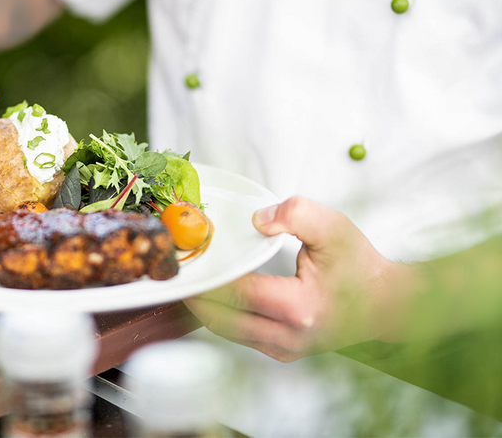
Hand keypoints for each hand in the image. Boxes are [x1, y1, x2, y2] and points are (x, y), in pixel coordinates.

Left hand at [186, 196, 414, 360]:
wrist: (387, 303)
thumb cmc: (360, 267)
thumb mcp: (334, 227)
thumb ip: (295, 214)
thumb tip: (258, 221)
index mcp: (299, 308)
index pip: (236, 293)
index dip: (209, 276)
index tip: (190, 258)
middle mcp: (289, 337)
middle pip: (221, 318)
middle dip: (196, 294)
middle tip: (180, 270)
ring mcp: (285, 350)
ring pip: (226, 331)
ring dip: (205, 307)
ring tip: (192, 279)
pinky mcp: (283, 352)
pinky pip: (240, 335)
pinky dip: (222, 316)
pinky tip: (216, 294)